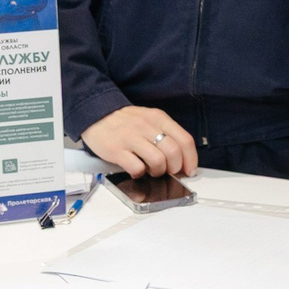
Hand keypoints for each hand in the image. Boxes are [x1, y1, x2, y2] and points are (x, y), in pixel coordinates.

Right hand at [82, 106, 198, 178]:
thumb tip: (181, 157)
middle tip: (169, 171)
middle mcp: (147, 126)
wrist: (96, 115)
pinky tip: (137, 170)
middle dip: (175, 167)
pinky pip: (136, 167)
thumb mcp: (150, 119)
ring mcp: (131, 138)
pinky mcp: (116, 150)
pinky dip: (140, 173)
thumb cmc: (126, 121)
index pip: (185, 140)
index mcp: (159, 118)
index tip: (190, 170)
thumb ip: (165, 133)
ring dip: (159, 171)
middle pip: (174, 152)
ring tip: (152, 170)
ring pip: (158, 160)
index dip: (191, 159)